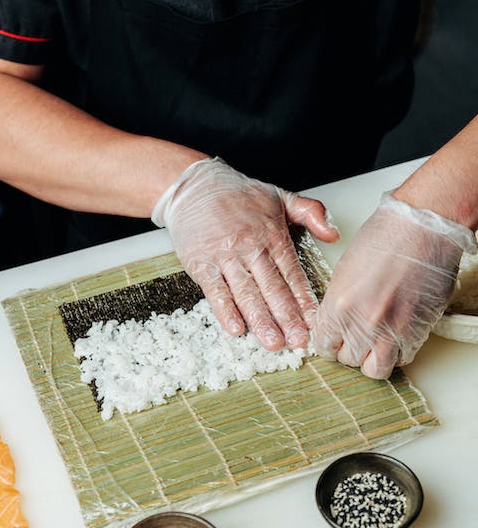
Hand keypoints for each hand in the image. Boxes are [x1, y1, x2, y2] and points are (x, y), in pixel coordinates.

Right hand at [151, 157, 338, 349]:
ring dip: (261, 320)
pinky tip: (236, 328)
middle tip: (299, 341)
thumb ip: (311, 213)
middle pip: (273, 288)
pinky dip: (225, 311)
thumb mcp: (279, 196)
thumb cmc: (236, 193)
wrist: (194, 185)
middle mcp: (250, 246)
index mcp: (272, 234)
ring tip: (273, 342)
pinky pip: (215, 291)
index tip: (315, 322)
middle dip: (287, 318)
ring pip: (247, 293)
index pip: (293, 273)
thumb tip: (334, 233)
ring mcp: (225, 256)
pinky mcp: (201, 263)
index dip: (305, 300)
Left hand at [312, 192, 476, 378]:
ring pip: (374, 369)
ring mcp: (392, 331)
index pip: (323, 345)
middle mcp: (363, 323)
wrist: (423, 227)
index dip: (328, 343)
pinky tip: (396, 336)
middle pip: (347, 359)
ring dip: (372, 358)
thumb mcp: (344, 270)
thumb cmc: (386, 237)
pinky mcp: (417, 332)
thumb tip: (335, 323)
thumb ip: (337, 302)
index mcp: (339, 305)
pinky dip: (398, 352)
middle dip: (349, 349)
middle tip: (356, 337)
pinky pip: (403, 359)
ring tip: (375, 343)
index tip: (333, 339)